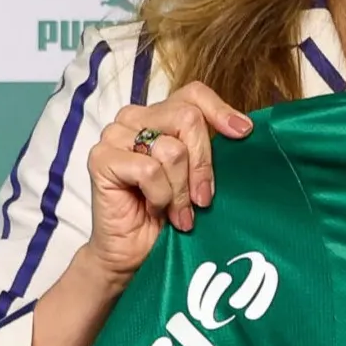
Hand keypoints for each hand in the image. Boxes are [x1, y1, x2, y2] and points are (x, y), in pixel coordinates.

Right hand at [80, 83, 252, 287]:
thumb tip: (246, 130)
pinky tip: (155, 210)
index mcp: (161, 115)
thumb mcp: (199, 176)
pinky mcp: (100, 158)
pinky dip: (160, 196)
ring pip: (172, 149)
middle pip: (188, 118)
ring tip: (177, 212)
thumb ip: (211, 150)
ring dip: (181, 189)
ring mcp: (114, 135)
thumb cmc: (170, 214)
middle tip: (203, 199)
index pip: (194, 93)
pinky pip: (149, 170)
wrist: (134, 252)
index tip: (244, 133)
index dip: (221, 110)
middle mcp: (135, 118)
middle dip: (203, 165)